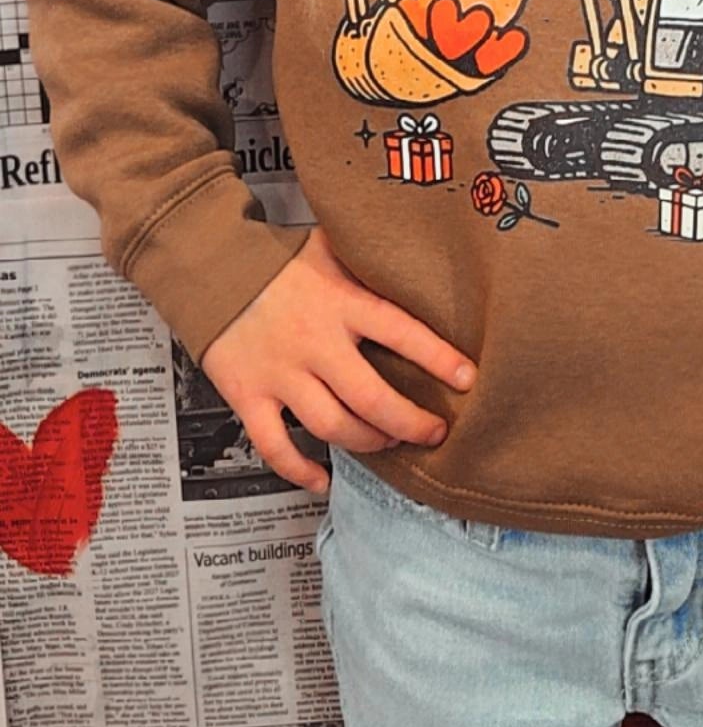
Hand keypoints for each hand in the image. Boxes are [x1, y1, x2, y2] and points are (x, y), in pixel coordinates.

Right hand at [200, 226, 475, 494]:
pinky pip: (274, 447)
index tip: (468, 379)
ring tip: (387, 442)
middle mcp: (313, 341)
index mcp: (340, 301)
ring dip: (368, 443)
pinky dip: (299, 470)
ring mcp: (279, 373)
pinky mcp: (247, 395)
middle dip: (410, 423)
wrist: (210, 265)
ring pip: (331, 426)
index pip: (401, 332)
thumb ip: (370, 258)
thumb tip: (421, 250)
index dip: (438, 359)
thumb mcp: (331, 247)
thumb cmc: (277, 258)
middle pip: (371, 398)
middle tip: (434, 432)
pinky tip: (322, 479)